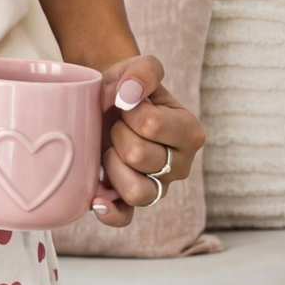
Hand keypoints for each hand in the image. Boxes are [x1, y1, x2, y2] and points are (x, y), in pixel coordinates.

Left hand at [91, 54, 205, 227]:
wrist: (105, 100)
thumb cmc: (127, 86)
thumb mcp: (140, 66)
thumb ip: (143, 72)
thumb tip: (128, 96)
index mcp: (189, 133)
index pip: (150, 125)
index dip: (128, 110)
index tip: (127, 103)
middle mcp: (179, 166)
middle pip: (139, 156)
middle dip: (118, 134)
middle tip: (117, 125)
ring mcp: (157, 187)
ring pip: (136, 191)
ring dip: (112, 165)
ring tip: (109, 148)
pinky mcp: (130, 202)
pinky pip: (125, 217)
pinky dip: (110, 212)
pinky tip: (96, 200)